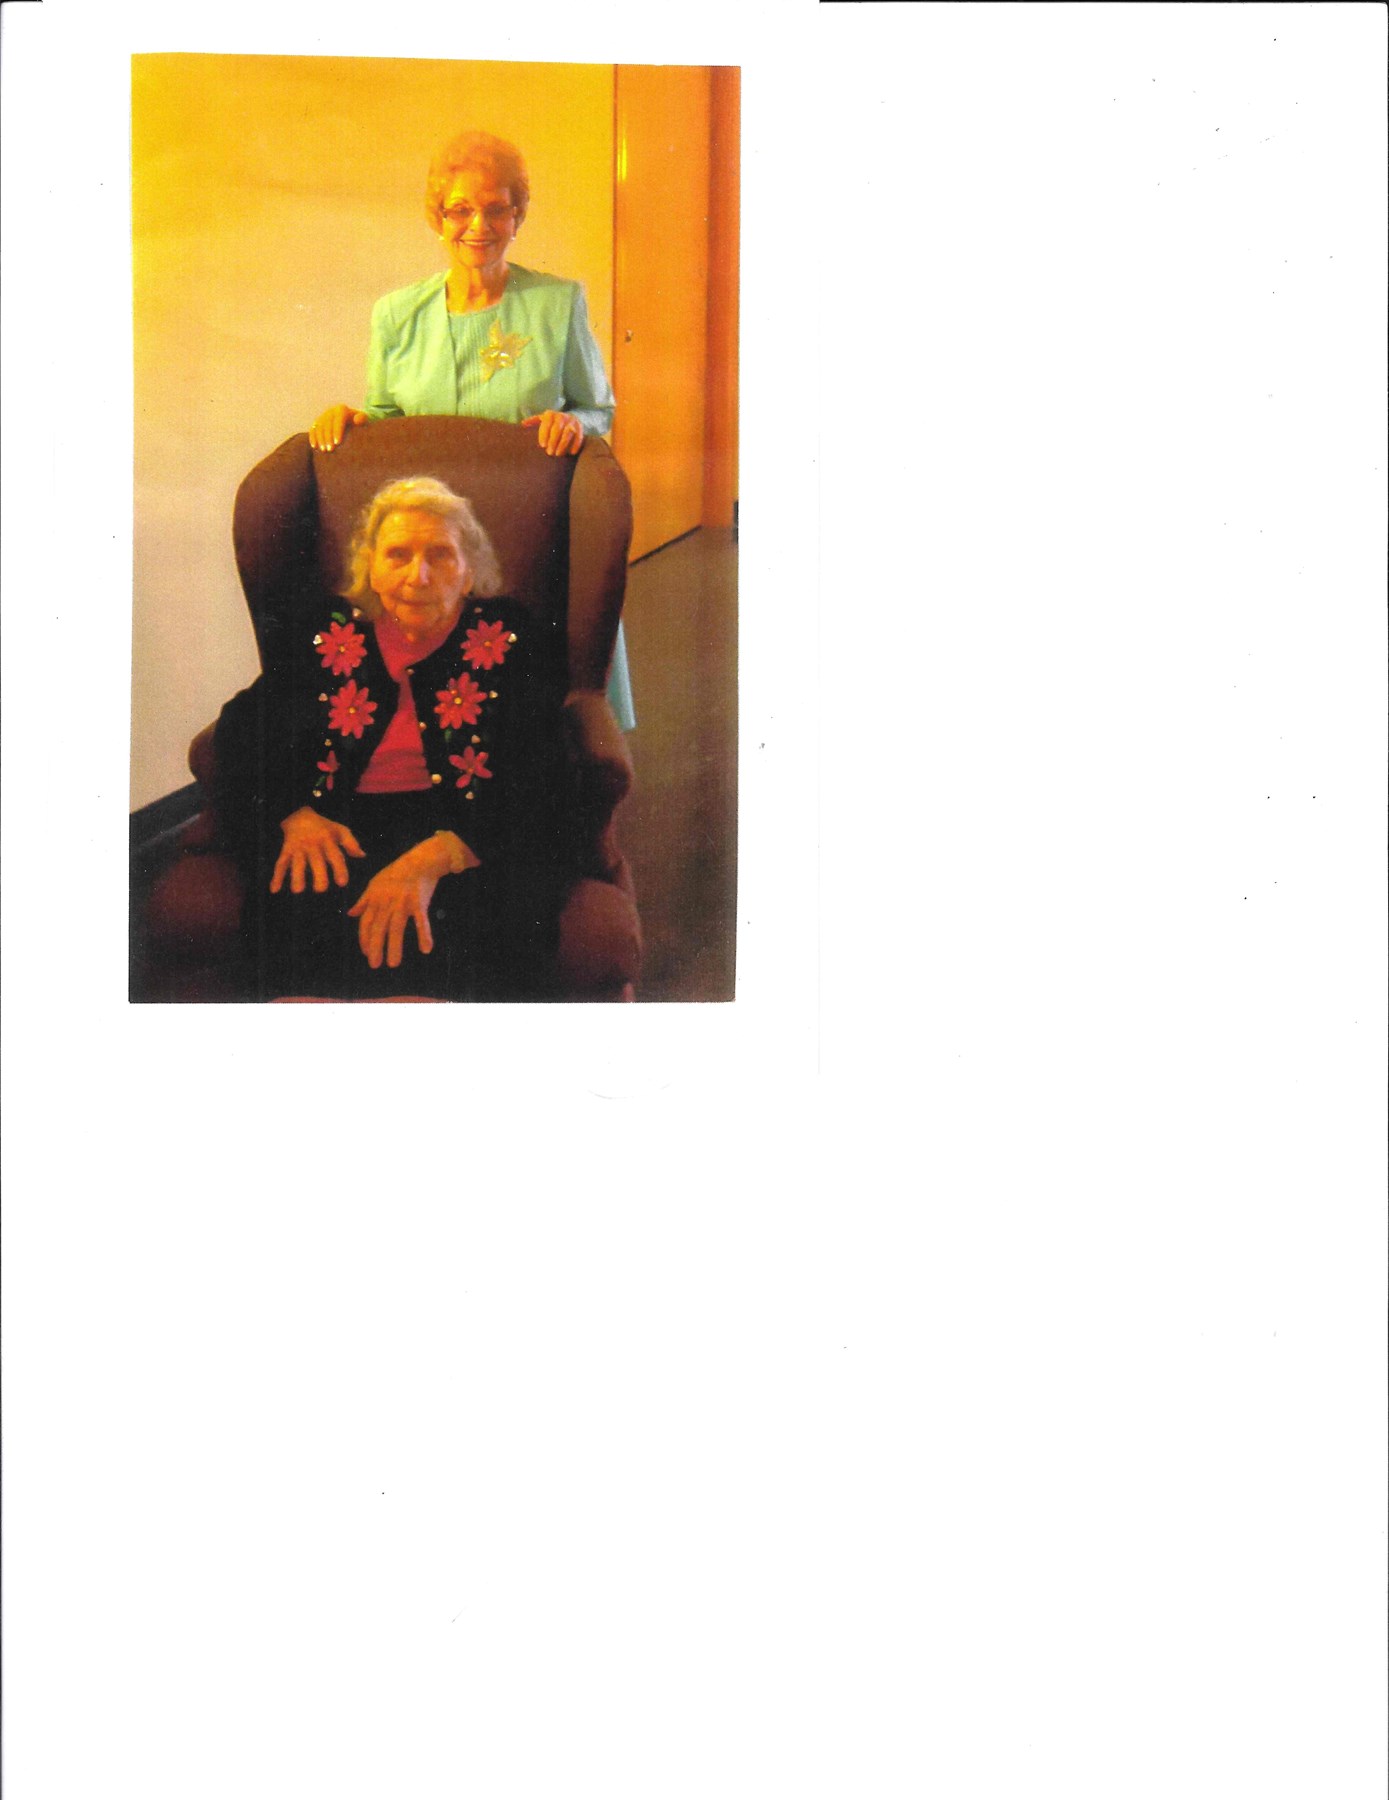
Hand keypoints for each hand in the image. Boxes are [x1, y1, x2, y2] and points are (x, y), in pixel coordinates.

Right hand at [271, 808, 365, 893]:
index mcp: (328, 841)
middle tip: (320, 889)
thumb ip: (351, 843)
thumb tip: (362, 855)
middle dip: (318, 874)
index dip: (339, 869)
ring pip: (296, 862)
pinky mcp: (286, 850)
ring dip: (296, 876)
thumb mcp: (340, 830)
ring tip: (297, 890)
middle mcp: (313, 845)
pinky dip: (276, 876)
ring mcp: (298, 848)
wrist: (299, 815)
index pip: (335, 856)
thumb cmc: (324, 827)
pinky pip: (280, 863)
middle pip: (316, 861)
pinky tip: (274, 889)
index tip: (342, 883)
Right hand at [309, 404, 366, 450]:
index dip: (337, 431)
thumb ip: (362, 418)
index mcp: (341, 409)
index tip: (338, 443)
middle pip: (327, 425)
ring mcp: (323, 416)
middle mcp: (330, 411)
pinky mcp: (317, 422)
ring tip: (324, 450)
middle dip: (328, 438)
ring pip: (319, 427)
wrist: (351, 420)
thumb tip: (357, 420)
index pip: (338, 420)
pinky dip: (312, 437)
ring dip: (320, 439)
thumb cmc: (359, 422)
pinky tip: (314, 446)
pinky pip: (313, 429)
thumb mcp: (364, 419)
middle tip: (330, 450)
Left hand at [347, 833, 478, 969]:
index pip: (365, 922)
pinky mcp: (419, 902)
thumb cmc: (397, 872)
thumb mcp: (375, 884)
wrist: (420, 860)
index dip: (364, 939)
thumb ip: (363, 901)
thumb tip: (351, 914)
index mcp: (375, 898)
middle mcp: (386, 902)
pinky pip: (421, 921)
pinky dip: (424, 935)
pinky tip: (426, 949)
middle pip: (378, 928)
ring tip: (393, 964)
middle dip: (375, 947)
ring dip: (394, 946)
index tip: (366, 953)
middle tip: (374, 965)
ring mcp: (403, 902)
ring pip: (396, 927)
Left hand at [522, 411, 584, 455]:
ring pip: (568, 432)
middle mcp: (562, 416)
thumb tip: (523, 424)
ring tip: (558, 454)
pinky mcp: (580, 428)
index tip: (542, 445)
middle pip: (557, 428)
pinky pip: (578, 436)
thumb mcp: (543, 419)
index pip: (547, 423)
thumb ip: (533, 421)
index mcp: (550, 414)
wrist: (570, 419)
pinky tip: (571, 453)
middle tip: (549, 453)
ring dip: (563, 444)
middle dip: (553, 441)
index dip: (544, 434)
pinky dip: (575, 445)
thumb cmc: (552, 423)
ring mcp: (572, 421)